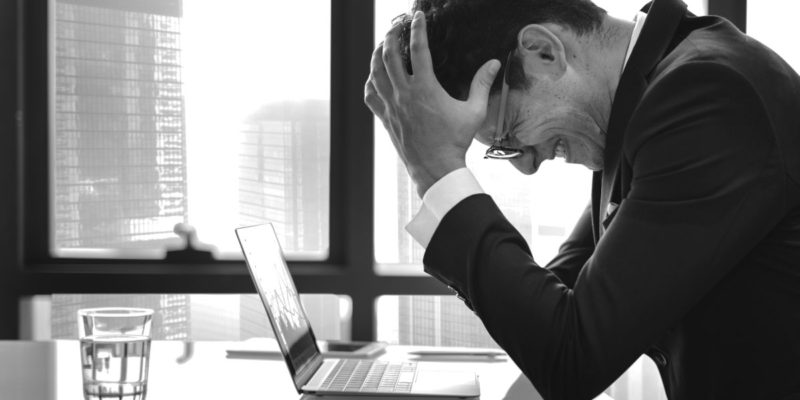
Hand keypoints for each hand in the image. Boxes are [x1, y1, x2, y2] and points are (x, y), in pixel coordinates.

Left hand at [364, 11, 500, 196]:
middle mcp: (404, 94)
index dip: (418, 29)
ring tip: (382, 44)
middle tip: (396, 25)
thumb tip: (493, 63)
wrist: (435, 168)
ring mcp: (392, 106)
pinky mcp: (386, 118)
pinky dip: (370, 82)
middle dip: (391, 36)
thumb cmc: (455, 141)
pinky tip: (373, 77)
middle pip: (390, 56)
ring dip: (377, 55)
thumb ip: (482, 84)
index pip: (419, 49)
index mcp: (425, 88)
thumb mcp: (474, 111)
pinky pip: (371, 95)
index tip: (418, 17)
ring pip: (376, 72)